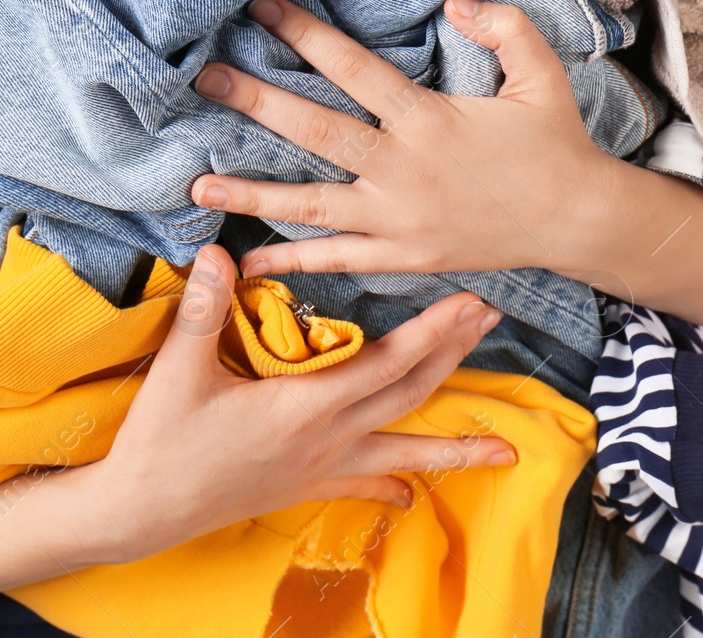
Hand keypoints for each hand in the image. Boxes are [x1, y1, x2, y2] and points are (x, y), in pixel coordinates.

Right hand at [0, 245, 513, 580]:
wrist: (137, 511)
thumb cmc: (160, 439)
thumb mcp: (179, 369)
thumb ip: (204, 309)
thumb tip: (218, 252)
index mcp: (305, 404)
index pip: (388, 361)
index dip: (434, 332)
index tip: (469, 302)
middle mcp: (328, 438)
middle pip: (410, 393)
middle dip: (455, 355)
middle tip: (491, 320)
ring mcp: (323, 467)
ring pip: (404, 452)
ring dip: (455, 445)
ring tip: (505, 448)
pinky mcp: (308, 487)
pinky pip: (363, 488)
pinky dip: (394, 489)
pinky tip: (415, 497)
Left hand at [189, 0, 626, 278]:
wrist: (578, 220)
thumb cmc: (557, 144)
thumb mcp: (542, 74)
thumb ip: (502, 27)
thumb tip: (455, 1)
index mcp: (429, 119)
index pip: (353, 68)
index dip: (305, 34)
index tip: (261, 8)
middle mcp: (403, 169)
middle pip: (315, 130)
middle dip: (255, 102)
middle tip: (203, 80)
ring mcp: (399, 218)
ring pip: (310, 203)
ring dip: (252, 191)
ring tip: (197, 182)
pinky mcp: (405, 256)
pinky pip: (338, 258)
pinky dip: (292, 262)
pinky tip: (247, 261)